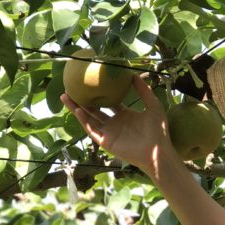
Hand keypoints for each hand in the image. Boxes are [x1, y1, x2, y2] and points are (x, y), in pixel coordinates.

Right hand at [60, 75, 177, 175]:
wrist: (157, 151)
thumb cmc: (158, 130)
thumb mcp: (152, 105)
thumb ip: (144, 90)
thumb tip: (133, 74)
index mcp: (125, 115)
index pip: (109, 102)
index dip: (99, 93)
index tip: (91, 83)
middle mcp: (115, 123)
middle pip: (94, 109)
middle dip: (82, 99)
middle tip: (71, 87)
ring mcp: (109, 133)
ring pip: (89, 119)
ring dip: (76, 109)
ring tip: (66, 96)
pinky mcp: (106, 142)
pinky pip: (92, 130)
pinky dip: (84, 121)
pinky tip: (78, 110)